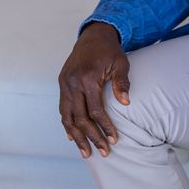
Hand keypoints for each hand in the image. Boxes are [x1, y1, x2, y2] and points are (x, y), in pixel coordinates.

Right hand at [58, 22, 129, 158]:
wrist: (93, 36)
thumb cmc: (110, 51)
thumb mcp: (121, 63)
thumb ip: (122, 83)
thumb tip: (126, 103)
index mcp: (88, 78)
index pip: (96, 111)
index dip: (105, 127)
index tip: (114, 140)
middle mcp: (73, 83)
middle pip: (80, 118)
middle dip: (92, 137)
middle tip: (103, 152)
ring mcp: (65, 84)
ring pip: (67, 117)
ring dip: (76, 137)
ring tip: (86, 153)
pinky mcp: (62, 84)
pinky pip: (63, 109)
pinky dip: (67, 124)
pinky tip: (72, 137)